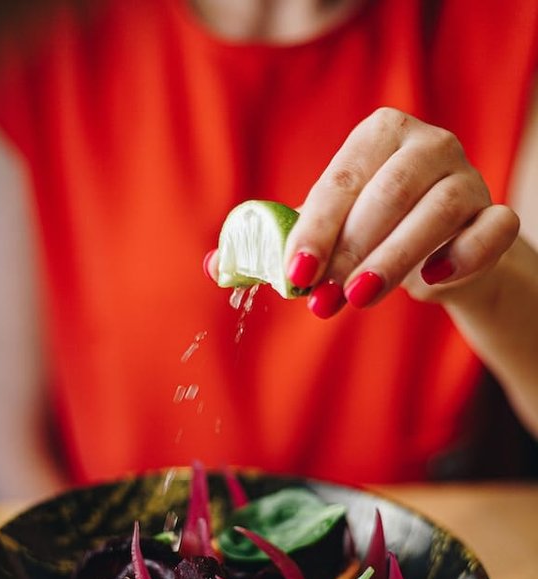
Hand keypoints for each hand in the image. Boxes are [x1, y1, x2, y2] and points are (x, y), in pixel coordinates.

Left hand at [285, 107, 519, 315]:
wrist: (436, 258)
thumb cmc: (372, 234)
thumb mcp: (329, 231)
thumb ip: (286, 241)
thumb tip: (227, 265)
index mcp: (380, 133)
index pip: (341, 180)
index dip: (316, 230)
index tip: (296, 273)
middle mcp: (429, 144)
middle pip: (388, 195)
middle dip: (349, 251)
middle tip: (323, 298)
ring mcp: (469, 177)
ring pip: (438, 212)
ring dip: (394, 260)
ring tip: (360, 298)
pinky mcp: (497, 216)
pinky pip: (492, 230)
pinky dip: (463, 256)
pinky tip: (430, 279)